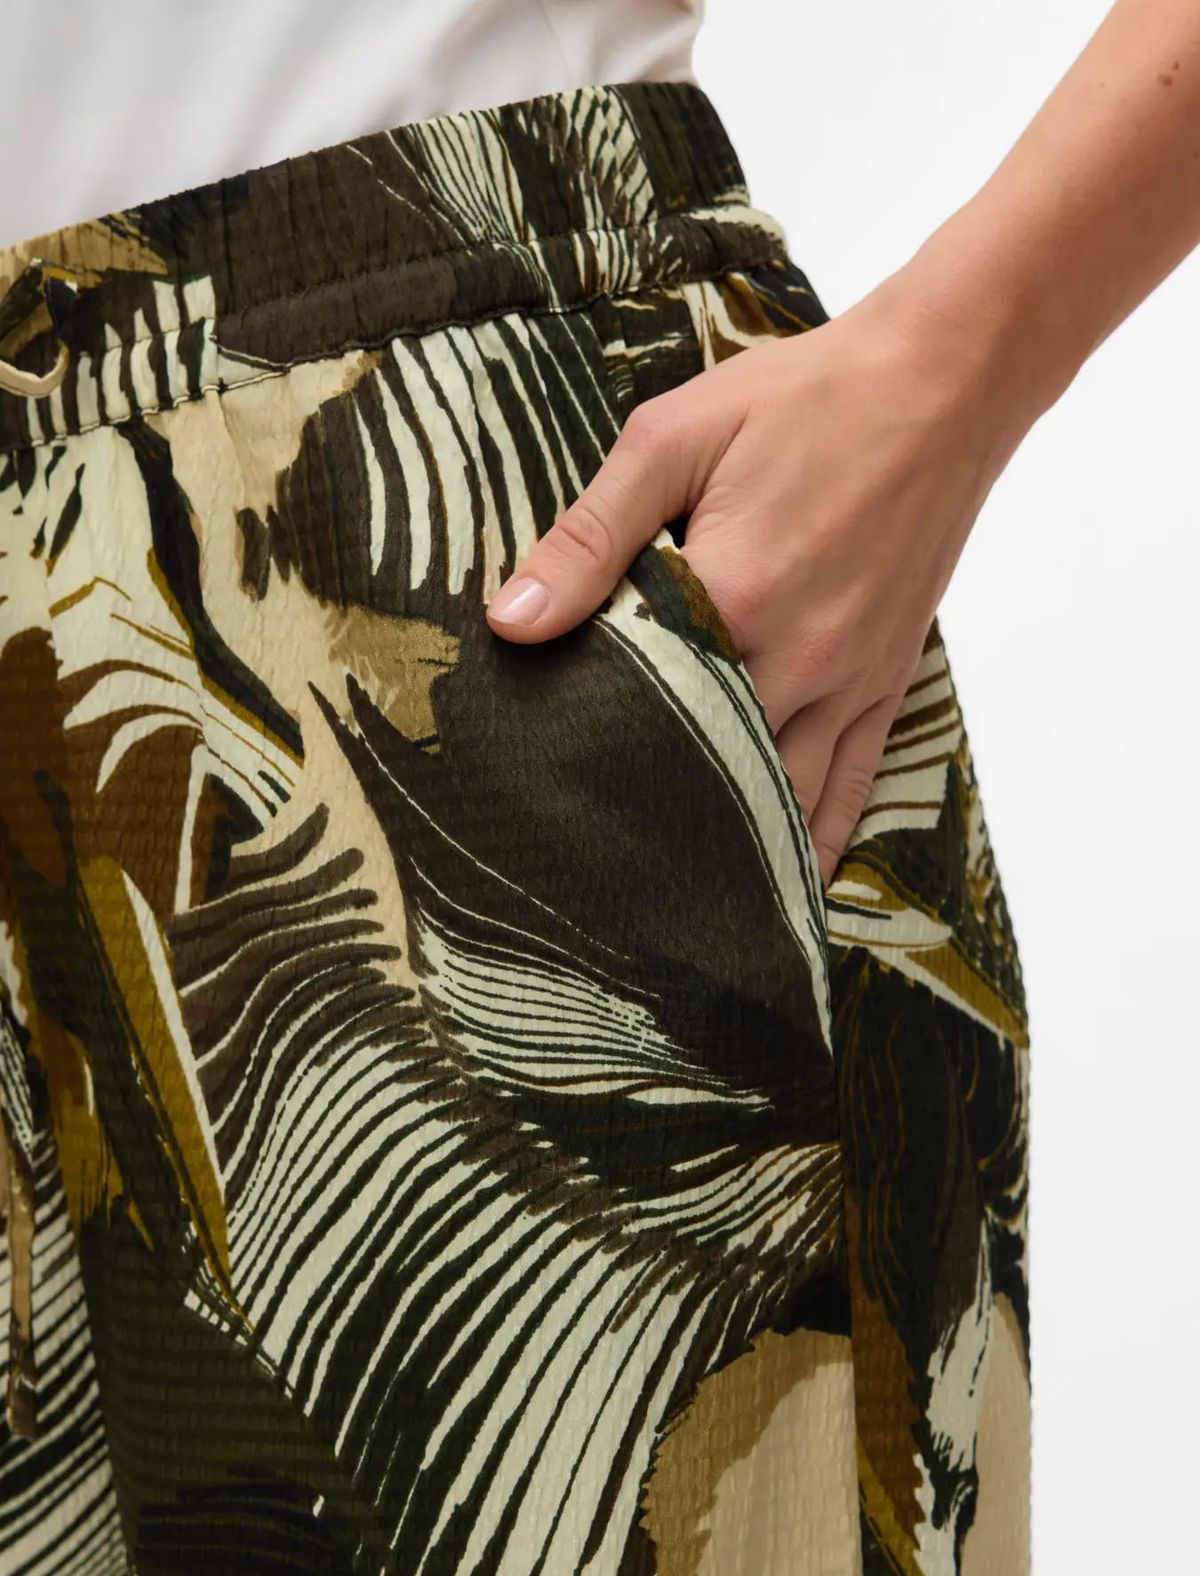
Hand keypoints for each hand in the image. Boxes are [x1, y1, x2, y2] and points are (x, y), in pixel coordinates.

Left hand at [483, 278, 1030, 888]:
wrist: (943, 382)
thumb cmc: (802, 399)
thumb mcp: (673, 440)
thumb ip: (590, 537)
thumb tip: (511, 622)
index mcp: (731, 601)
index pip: (635, 710)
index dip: (580, 752)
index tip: (533, 790)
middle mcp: (796, 663)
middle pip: (703, 770)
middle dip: (646, 814)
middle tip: (583, 865)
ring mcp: (850, 682)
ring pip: (780, 802)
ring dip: (725, 847)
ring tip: (666, 904)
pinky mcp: (888, 684)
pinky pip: (852, 790)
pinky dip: (816, 843)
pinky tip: (783, 887)